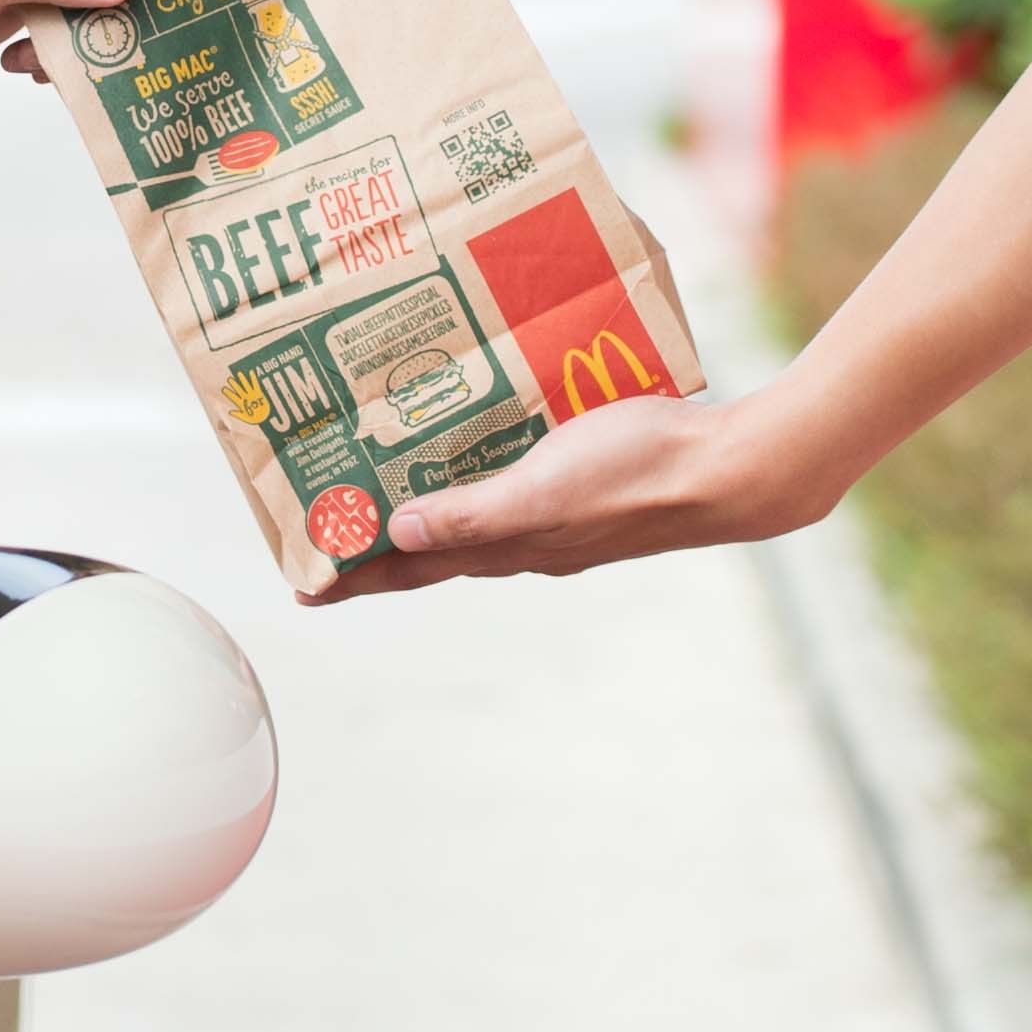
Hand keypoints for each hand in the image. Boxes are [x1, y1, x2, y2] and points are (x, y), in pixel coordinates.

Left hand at [314, 391, 800, 597]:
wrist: (730, 471)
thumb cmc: (637, 474)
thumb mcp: (544, 490)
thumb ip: (474, 513)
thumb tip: (398, 534)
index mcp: (510, 547)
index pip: (412, 568)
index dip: (356, 574)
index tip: (301, 584)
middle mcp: (526, 540)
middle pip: (433, 547)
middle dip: (379, 542)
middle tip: (326, 529)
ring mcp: (557, 517)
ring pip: (473, 517)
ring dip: (425, 508)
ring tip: (383, 485)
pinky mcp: (584, 486)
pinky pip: (513, 485)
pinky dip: (478, 476)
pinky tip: (477, 447)